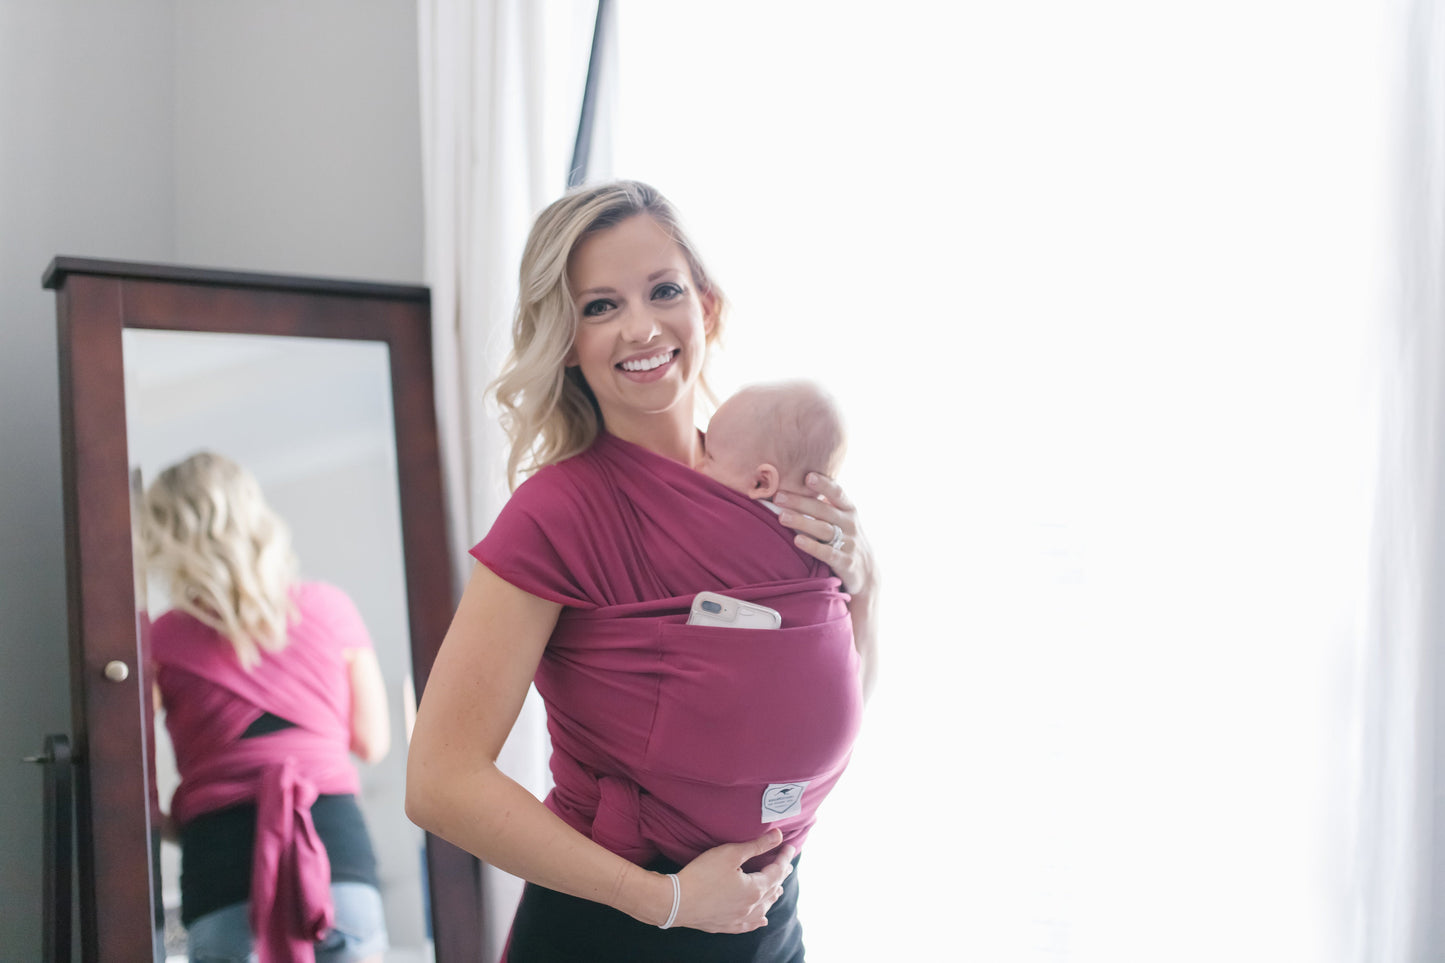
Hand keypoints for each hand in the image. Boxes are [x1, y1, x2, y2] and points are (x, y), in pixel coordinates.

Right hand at [671, 829, 794, 932]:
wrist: (676, 902)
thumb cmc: (702, 874)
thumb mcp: (730, 854)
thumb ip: (756, 846)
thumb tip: (779, 836)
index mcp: (755, 889)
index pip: (776, 871)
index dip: (784, 858)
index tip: (790, 847)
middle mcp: (751, 907)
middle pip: (772, 889)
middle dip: (780, 875)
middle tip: (786, 865)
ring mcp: (738, 918)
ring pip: (762, 908)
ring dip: (772, 897)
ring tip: (778, 890)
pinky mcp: (725, 925)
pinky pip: (748, 925)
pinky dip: (757, 920)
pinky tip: (762, 920)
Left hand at [776, 473, 875, 596]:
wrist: (867, 572)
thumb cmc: (846, 538)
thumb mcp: (842, 519)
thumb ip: (825, 505)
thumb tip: (796, 485)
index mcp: (848, 510)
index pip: (837, 493)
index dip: (824, 484)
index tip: (808, 476)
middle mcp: (850, 524)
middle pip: (824, 511)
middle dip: (800, 502)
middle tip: (778, 497)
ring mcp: (849, 543)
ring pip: (824, 530)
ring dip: (802, 522)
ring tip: (782, 517)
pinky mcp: (845, 562)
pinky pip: (828, 553)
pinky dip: (812, 546)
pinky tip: (797, 540)